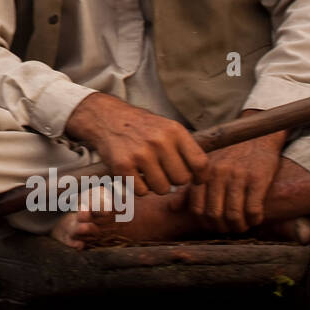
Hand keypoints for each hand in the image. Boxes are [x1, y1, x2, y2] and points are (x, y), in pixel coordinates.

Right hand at [64, 92, 207, 195]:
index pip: (200, 163)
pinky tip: (134, 175)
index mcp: (174, 131)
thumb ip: (185, 148)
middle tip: (164, 172)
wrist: (106, 117)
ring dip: (156, 185)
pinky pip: (142, 191)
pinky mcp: (122, 166)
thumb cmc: (142, 127)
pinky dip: (139, 188)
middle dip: (174, 180)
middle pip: (181, 180)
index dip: (200, 177)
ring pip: (162, 189)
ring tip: (148, 173)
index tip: (195, 180)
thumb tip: (203, 176)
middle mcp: (159, 141)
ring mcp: (140, 154)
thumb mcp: (167, 127)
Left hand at [181, 111, 286, 232]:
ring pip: (233, 214)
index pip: (196, 208)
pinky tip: (255, 218)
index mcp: (203, 173)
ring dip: (238, 226)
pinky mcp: (258, 178)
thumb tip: (171, 208)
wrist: (256, 137)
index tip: (213, 226)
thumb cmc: (229, 156)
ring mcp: (238, 176)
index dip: (204, 223)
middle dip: (221, 227)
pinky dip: (254, 219)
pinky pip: (253, 208)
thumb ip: (189, 189)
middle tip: (228, 230)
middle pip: (214, 213)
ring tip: (242, 227)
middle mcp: (218, 174)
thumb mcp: (206, 168)